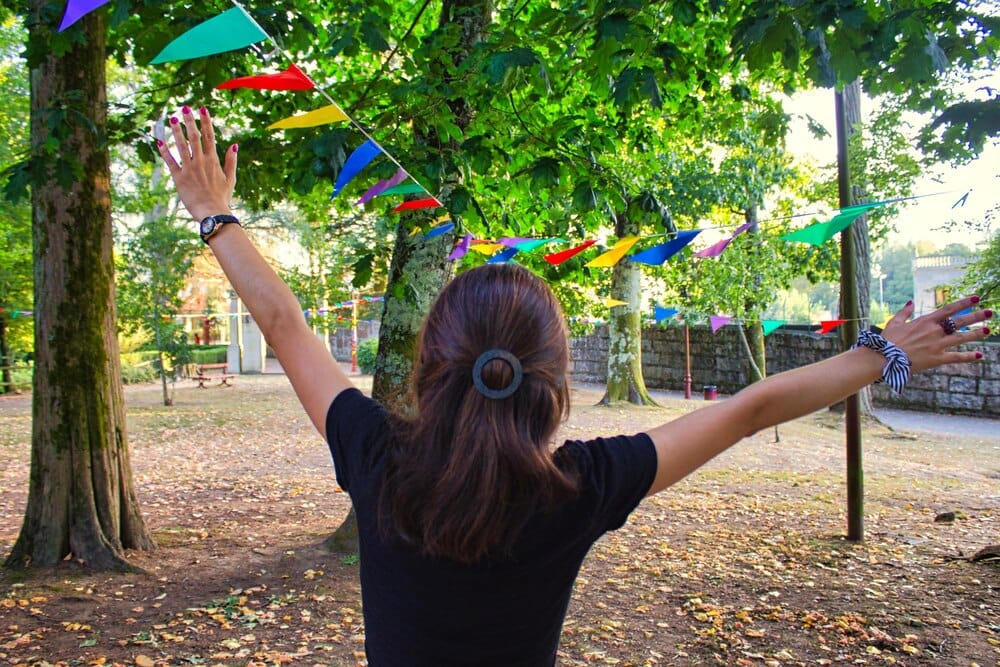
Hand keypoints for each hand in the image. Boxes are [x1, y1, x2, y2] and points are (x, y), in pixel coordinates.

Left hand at [156, 105, 236, 220]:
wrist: (213, 213)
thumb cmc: (222, 197)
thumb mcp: (230, 178)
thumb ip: (231, 161)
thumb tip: (234, 144)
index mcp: (213, 160)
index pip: (209, 136)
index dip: (206, 121)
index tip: (202, 108)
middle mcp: (200, 161)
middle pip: (194, 136)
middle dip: (189, 121)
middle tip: (184, 108)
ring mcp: (189, 169)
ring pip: (181, 146)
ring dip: (176, 131)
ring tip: (171, 119)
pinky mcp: (178, 178)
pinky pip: (170, 161)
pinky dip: (164, 151)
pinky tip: (159, 141)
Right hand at [881, 296, 991, 372]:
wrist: (883, 358)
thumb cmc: (887, 340)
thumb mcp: (894, 323)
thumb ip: (904, 312)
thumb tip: (910, 302)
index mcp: (925, 321)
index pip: (949, 309)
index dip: (964, 303)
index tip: (977, 298)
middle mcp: (934, 331)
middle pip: (960, 322)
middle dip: (976, 316)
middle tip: (991, 312)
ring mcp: (937, 345)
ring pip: (961, 338)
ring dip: (976, 334)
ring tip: (988, 330)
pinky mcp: (937, 359)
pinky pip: (956, 357)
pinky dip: (969, 356)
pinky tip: (980, 355)